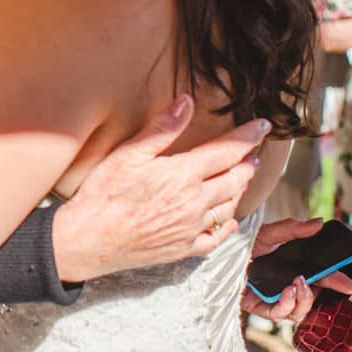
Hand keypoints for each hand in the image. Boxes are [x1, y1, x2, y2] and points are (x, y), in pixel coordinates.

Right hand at [50, 96, 267, 282]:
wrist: (88, 240)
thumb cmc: (103, 194)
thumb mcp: (128, 154)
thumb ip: (162, 128)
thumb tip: (187, 102)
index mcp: (183, 175)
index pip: (227, 151)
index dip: (248, 136)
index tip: (263, 125)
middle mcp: (195, 202)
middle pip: (236, 179)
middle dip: (249, 162)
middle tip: (255, 152)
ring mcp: (192, 228)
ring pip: (230, 206)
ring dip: (241, 189)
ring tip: (243, 177)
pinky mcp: (184, 249)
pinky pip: (217, 237)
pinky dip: (227, 225)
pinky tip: (228, 219)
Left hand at [239, 218, 351, 322]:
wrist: (215, 252)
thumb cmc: (240, 244)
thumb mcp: (267, 233)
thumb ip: (292, 229)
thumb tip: (319, 223)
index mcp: (291, 270)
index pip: (319, 278)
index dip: (336, 281)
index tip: (350, 283)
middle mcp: (284, 287)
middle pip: (313, 297)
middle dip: (328, 291)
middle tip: (341, 284)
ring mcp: (272, 299)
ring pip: (299, 311)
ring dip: (305, 298)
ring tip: (299, 282)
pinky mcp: (258, 308)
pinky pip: (278, 315)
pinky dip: (286, 305)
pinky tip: (287, 292)